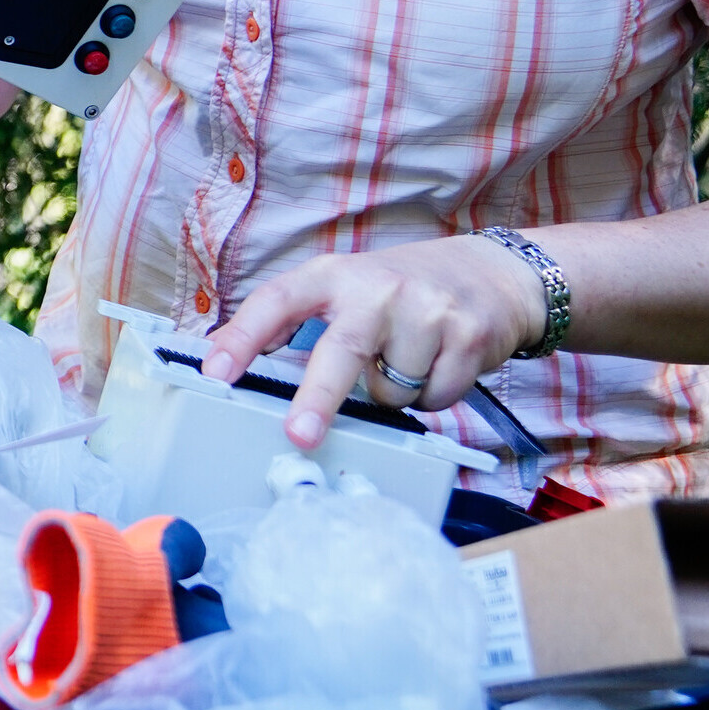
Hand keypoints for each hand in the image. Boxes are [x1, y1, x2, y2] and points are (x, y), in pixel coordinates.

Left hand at [199, 234, 548, 448]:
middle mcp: (377, 288)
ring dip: (392, 393)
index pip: (276, 301)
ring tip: (406, 359)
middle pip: (339, 349)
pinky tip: (438, 364)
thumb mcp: (349, 288)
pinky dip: (431, 395)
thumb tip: (247, 366)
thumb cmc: (403, 289)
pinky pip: (433, 398)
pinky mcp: (467, 338)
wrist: (493, 275)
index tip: (215, 372)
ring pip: (389, 391)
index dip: (242, 336)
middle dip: (317, 397)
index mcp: (333, 275)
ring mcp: (425, 311)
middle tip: (298, 434)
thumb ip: (305, 321)